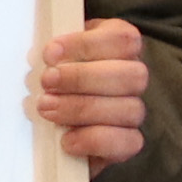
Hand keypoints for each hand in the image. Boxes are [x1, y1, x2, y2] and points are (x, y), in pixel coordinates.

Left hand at [28, 17, 152, 164]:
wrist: (51, 116)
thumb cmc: (53, 77)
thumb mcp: (53, 55)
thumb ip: (54, 53)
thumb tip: (48, 58)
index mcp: (120, 46)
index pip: (122, 39)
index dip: (87, 45)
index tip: (51, 53)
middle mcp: (133, 77)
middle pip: (131, 75)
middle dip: (83, 78)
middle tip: (47, 81)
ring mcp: (133, 110)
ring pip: (130, 109)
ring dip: (82, 108)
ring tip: (47, 109)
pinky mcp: (128, 142)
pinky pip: (127, 142)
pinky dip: (94, 140)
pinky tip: (67, 140)